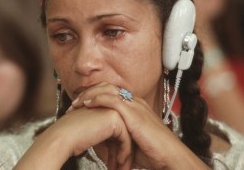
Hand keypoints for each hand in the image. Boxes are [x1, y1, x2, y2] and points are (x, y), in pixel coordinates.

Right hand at [14, 104, 132, 169]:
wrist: (63, 137)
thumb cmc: (71, 136)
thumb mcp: (92, 131)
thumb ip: (104, 132)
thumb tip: (115, 146)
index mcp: (103, 107)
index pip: (118, 128)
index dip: (118, 147)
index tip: (117, 161)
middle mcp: (109, 105)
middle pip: (124, 132)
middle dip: (123, 152)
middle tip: (122, 167)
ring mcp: (113, 109)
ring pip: (128, 136)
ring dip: (126, 155)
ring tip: (122, 169)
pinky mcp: (115, 118)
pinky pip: (126, 139)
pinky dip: (125, 153)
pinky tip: (119, 162)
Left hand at [69, 82, 209, 169]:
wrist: (169, 157)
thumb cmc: (152, 152)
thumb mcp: (128, 140)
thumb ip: (115, 134)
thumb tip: (98, 137)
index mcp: (135, 106)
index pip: (111, 92)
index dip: (94, 95)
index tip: (79, 104)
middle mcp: (135, 102)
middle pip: (107, 87)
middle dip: (88, 93)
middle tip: (74, 102)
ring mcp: (135, 105)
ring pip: (107, 91)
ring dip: (89, 95)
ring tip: (76, 103)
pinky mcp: (134, 113)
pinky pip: (112, 100)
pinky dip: (97, 100)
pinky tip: (87, 104)